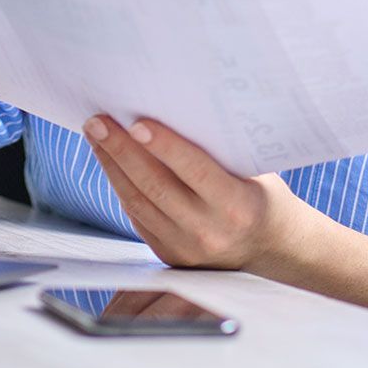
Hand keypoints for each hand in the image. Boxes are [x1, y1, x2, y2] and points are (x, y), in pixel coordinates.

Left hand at [83, 115, 311, 274]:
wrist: (271, 248)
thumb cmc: (262, 197)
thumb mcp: (255, 172)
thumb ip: (220, 151)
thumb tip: (176, 111)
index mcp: (236, 206)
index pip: (195, 170)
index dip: (164, 146)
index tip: (136, 122)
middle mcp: (208, 230)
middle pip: (155, 186)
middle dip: (121, 150)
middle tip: (98, 122)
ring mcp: (186, 247)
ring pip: (138, 202)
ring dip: (112, 166)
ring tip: (96, 137)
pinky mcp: (169, 255)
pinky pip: (137, 217)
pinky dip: (121, 187)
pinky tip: (110, 163)